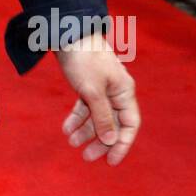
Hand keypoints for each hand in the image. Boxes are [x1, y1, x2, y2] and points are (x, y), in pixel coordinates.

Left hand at [57, 35, 140, 166]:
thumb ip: (102, 117)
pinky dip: (76, 117)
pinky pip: (85, 106)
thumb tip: (111, 141)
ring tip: (71, 142)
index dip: (122, 144)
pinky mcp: (87, 84)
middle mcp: (116, 91)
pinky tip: (66, 128)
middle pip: (113, 123)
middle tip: (87, 157)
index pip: (129, 125)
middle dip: (101, 141)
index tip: (111, 162)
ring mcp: (101, 88)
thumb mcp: (92, 91)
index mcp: (124, 92)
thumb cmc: (84, 59)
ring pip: (97, 116)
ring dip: (86, 130)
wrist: (67, 33)